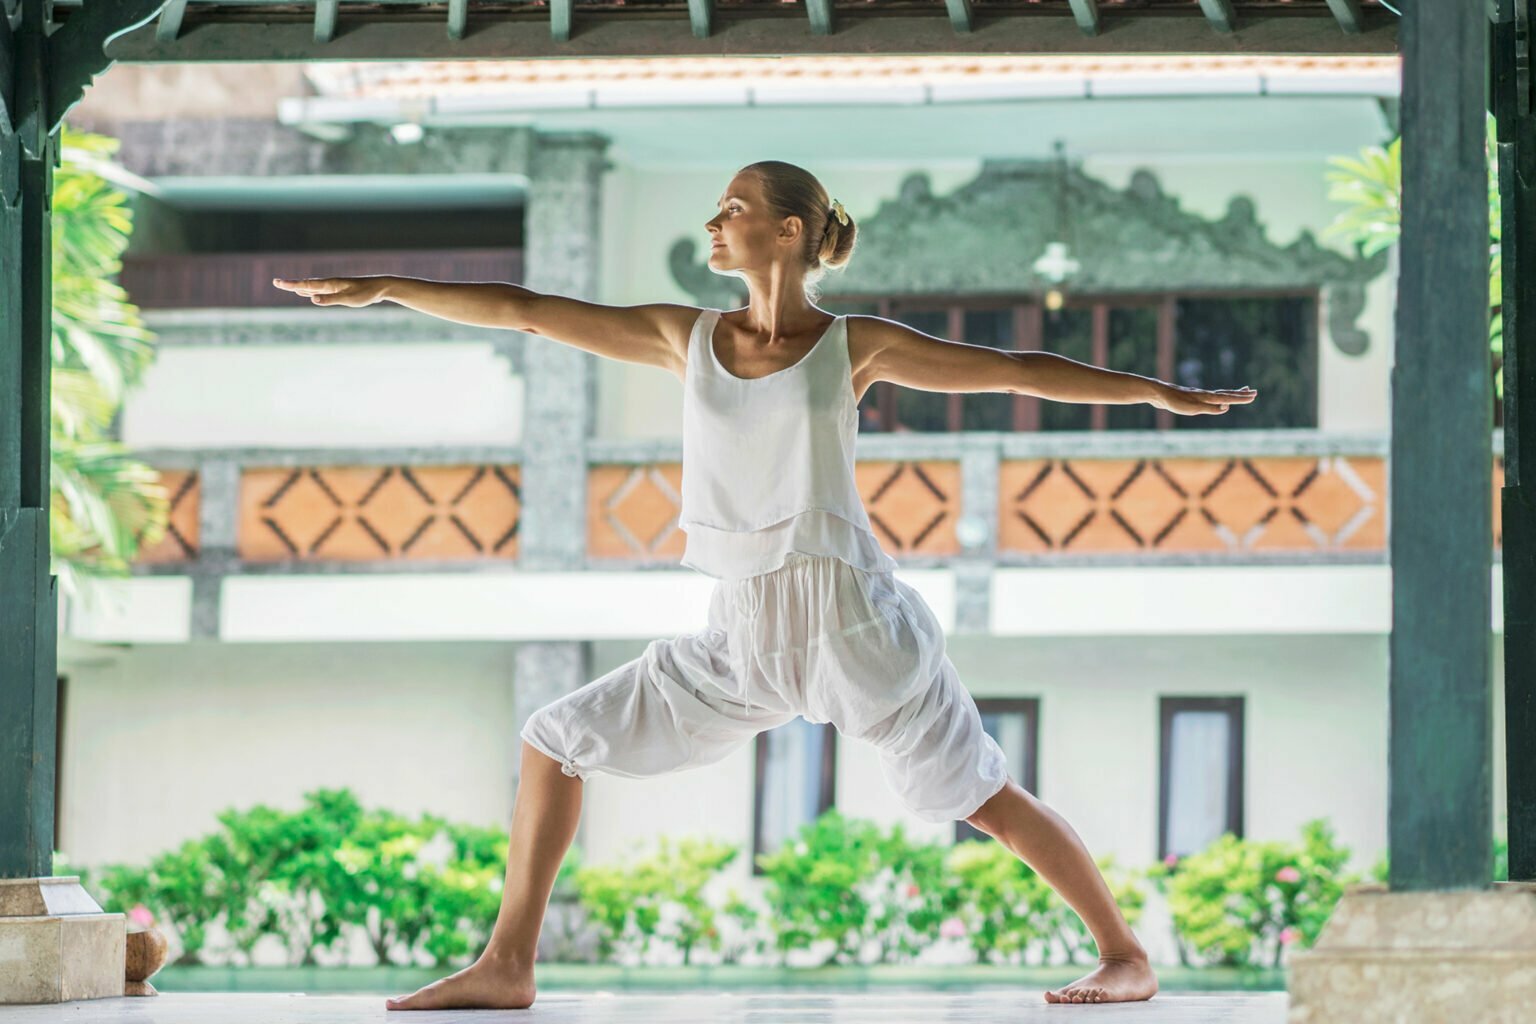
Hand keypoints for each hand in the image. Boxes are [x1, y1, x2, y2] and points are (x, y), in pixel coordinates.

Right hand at [272, 276, 390, 306]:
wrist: (380, 287)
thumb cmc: (366, 293)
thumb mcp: (348, 299)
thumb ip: (330, 299)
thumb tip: (312, 299)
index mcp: (329, 284)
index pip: (306, 284)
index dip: (291, 284)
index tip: (277, 282)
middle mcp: (329, 284)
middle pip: (306, 284)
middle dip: (291, 284)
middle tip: (276, 282)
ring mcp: (334, 287)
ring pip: (312, 287)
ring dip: (299, 287)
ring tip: (288, 287)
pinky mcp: (339, 291)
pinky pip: (319, 291)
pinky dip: (310, 292)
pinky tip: (308, 295)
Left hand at [1153, 382, 1257, 415]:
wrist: (1159, 393)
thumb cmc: (1175, 402)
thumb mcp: (1193, 408)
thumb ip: (1209, 408)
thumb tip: (1226, 407)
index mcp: (1207, 397)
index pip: (1228, 397)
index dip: (1241, 398)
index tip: (1254, 396)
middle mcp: (1205, 394)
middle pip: (1227, 393)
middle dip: (1241, 394)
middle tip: (1254, 392)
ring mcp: (1199, 395)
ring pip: (1219, 393)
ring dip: (1232, 393)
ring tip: (1241, 390)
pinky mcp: (1192, 397)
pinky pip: (1211, 396)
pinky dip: (1219, 396)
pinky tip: (1217, 398)